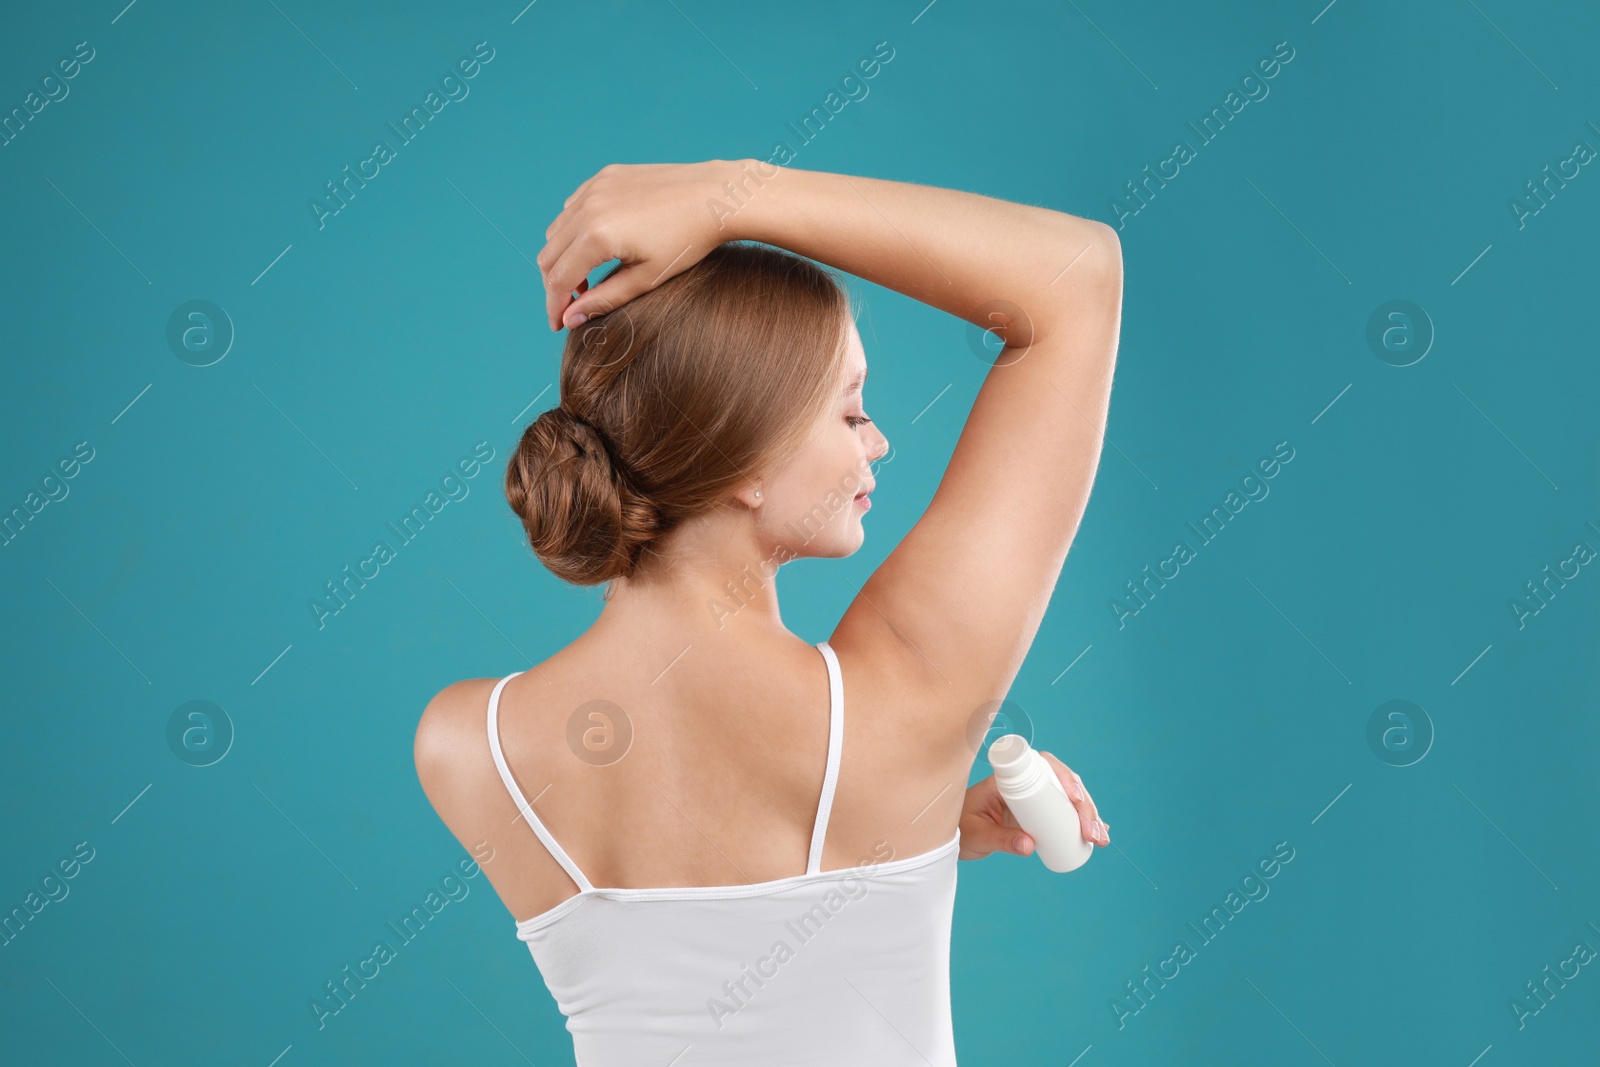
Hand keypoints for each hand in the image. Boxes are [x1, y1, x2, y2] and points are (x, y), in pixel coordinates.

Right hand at [535, 160, 742, 332]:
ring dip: (562, 257)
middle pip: (548, 255)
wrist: (714, 195)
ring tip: (586, 277)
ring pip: (556, 230)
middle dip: (554, 284)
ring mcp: (594, 188)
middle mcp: (587, 208)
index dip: (554, 307)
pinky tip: (595, 244)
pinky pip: (572, 206)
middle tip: (572, 304)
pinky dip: (573, 229)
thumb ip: (604, 299)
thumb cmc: (687, 242)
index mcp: (597, 236)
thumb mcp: (646, 278)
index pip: (558, 279)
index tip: (557, 325)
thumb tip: (569, 319)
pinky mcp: (604, 176)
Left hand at [958, 749, 1108, 860]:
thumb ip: (1000, 839)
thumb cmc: (959, 828)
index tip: (1075, 798)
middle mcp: (1024, 785)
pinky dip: (1081, 823)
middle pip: (1062, 784)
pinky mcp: (1036, 816)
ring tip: (1099, 838)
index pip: (1042, 765)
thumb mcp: (978, 835)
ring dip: (1088, 816)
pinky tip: (1098, 832)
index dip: (1063, 777)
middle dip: (1084, 805)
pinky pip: (1063, 815)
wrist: (950, 837)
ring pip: (1067, 800)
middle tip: (1092, 831)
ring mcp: (1032, 800)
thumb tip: (1030, 846)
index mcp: (1007, 779)